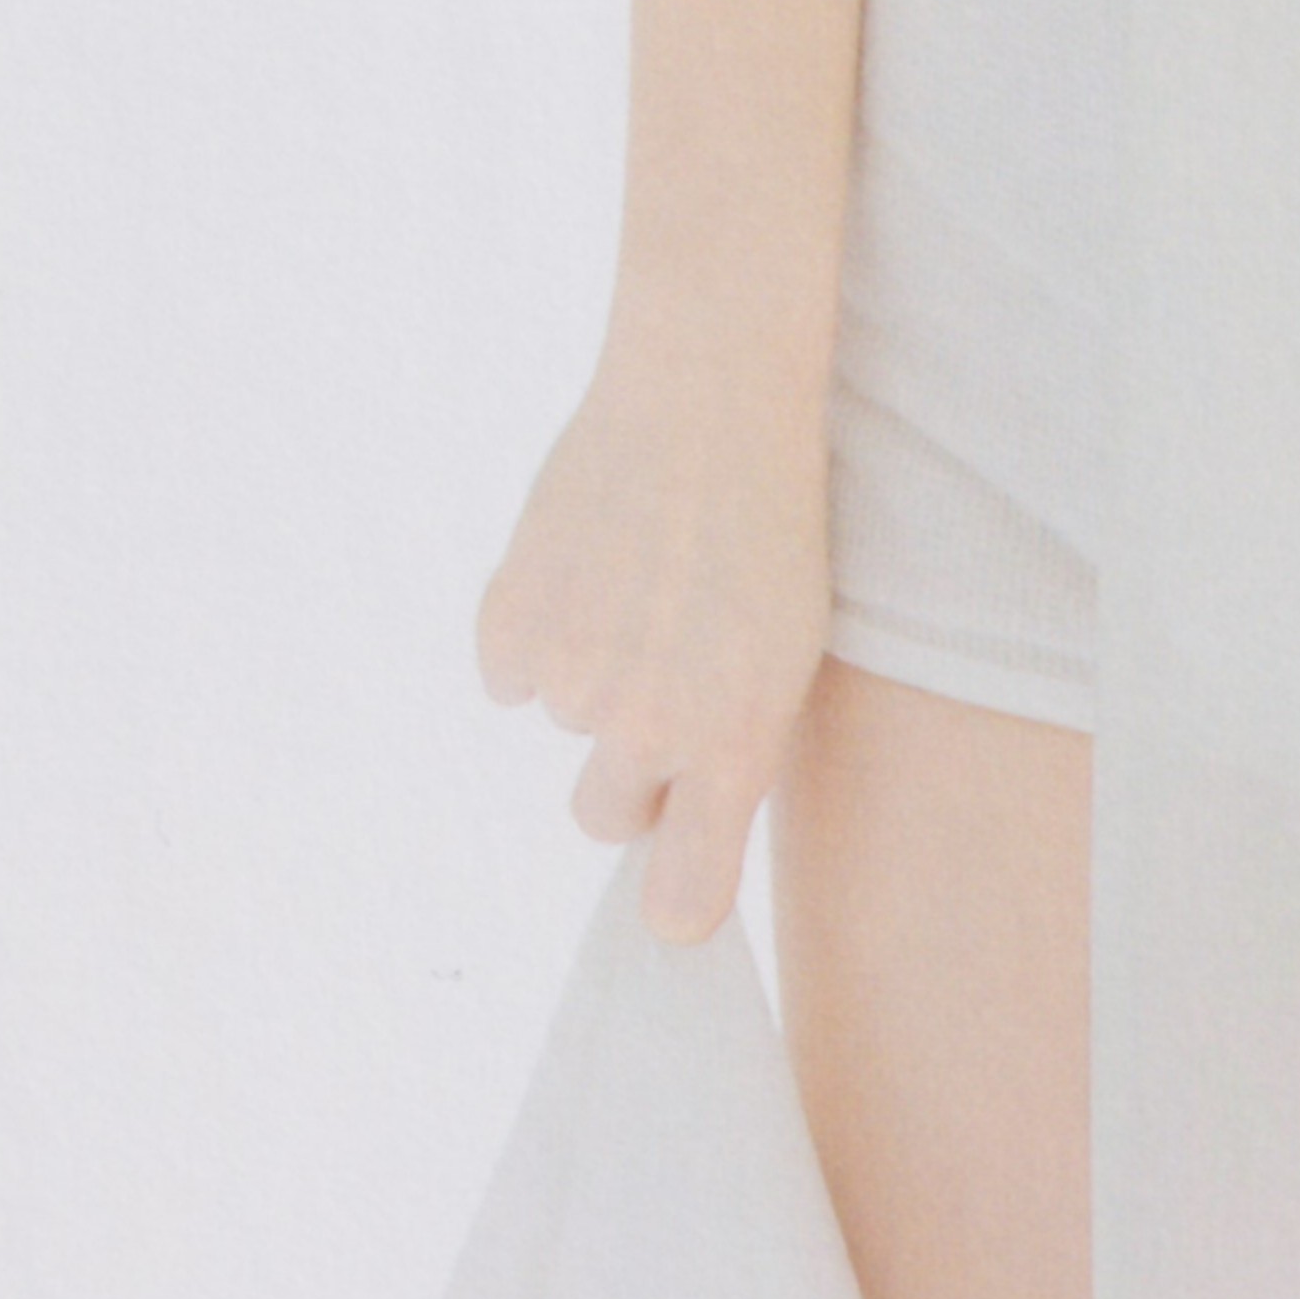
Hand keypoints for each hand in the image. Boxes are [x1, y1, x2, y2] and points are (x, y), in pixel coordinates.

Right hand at [473, 356, 834, 945]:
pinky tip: (587, 560)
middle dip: (630, 769)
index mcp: (739, 741)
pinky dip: (537, 628)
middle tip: (662, 672)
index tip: (673, 896)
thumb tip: (681, 822)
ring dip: (592, 671)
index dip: (675, 899)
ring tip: (643, 579)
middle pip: (609, 817)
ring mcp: (576, 683)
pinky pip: (512, 670)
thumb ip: (733, 739)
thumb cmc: (770, 519)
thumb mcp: (788, 645)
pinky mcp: (511, 630)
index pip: (684, 896)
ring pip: (566, 722)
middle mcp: (652, 729)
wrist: (712, 399)